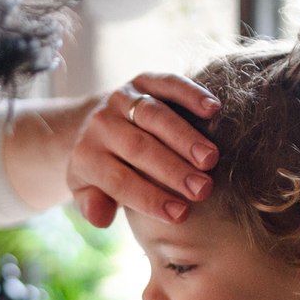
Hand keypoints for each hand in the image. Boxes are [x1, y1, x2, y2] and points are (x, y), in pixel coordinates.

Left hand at [67, 73, 220, 227]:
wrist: (92, 124)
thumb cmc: (101, 169)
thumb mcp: (86, 191)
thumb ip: (92, 206)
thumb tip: (100, 219)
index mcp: (87, 156)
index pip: (119, 181)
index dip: (149, 198)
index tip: (181, 214)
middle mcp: (101, 124)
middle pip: (138, 148)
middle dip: (172, 169)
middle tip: (203, 189)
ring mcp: (122, 99)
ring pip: (154, 116)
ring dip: (185, 137)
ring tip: (210, 159)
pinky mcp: (143, 80)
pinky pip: (167, 84)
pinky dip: (190, 94)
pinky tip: (213, 110)